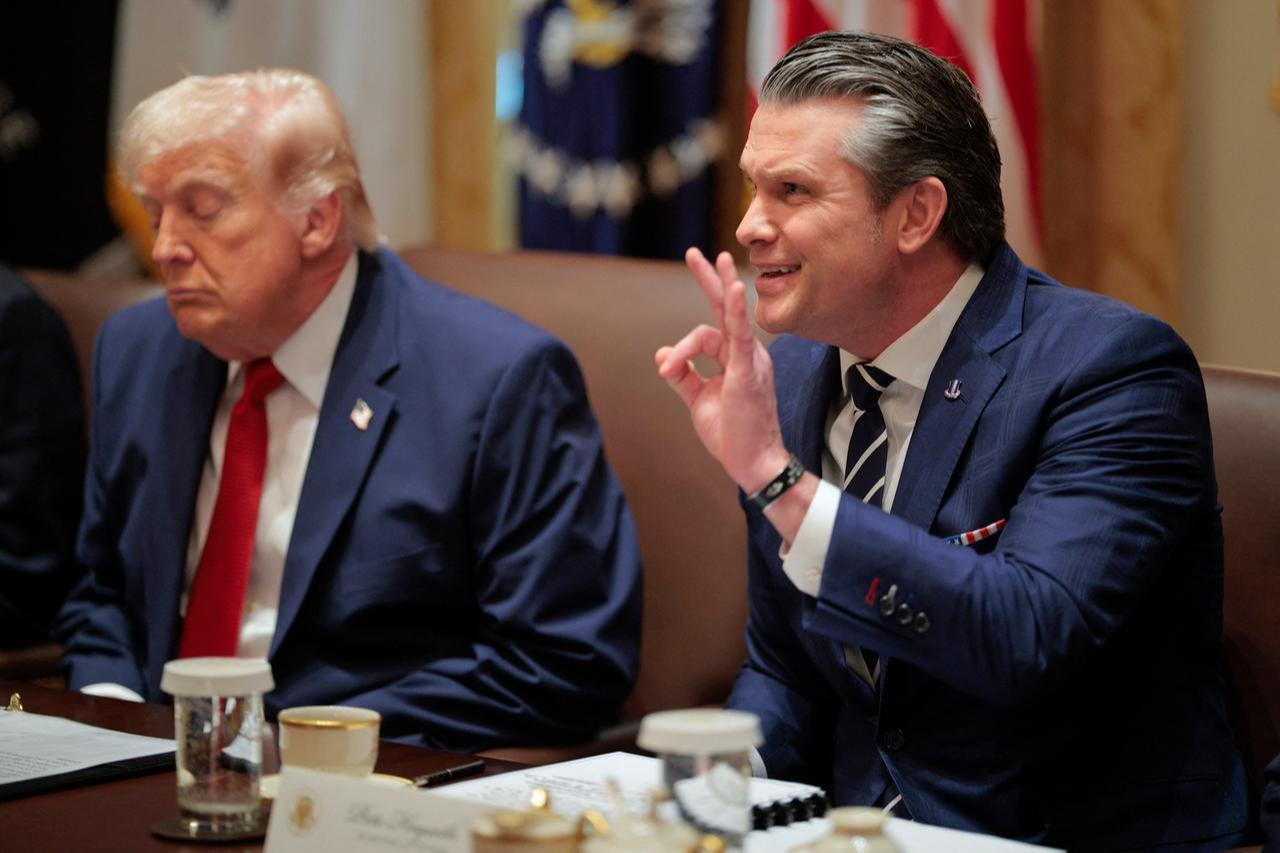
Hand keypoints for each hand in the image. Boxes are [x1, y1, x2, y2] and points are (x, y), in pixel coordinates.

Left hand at [655, 248, 790, 491]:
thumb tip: (662, 351)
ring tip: (699, 293)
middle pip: (725, 309)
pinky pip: (742, 334)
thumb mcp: (699, 400)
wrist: (753, 464)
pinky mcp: (748, 372)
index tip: (665, 366)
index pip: (707, 333)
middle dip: (710, 279)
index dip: (681, 347)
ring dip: (704, 315)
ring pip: (721, 324)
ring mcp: (750, 361)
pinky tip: (734, 286)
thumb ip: (682, 374)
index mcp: (736, 359)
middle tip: (695, 253)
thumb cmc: (732, 434)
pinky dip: (737, 309)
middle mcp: (746, 354)